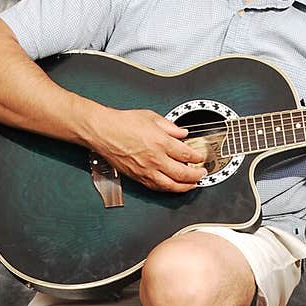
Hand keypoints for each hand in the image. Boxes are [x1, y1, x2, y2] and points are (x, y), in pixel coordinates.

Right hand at [91, 106, 208, 191]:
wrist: (103, 131)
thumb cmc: (122, 123)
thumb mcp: (151, 117)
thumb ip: (170, 126)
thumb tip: (182, 133)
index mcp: (161, 142)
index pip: (187, 154)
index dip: (197, 158)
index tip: (200, 157)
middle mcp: (156, 159)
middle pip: (183, 174)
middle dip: (196, 175)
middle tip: (202, 173)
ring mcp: (146, 170)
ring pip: (171, 185)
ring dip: (185, 187)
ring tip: (192, 185)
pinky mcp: (138, 177)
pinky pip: (157, 187)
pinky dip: (168, 189)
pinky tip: (173, 186)